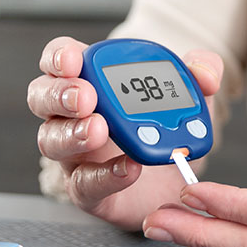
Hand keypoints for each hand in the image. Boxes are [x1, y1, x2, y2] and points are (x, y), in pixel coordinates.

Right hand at [28, 36, 223, 229]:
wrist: (175, 173)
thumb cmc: (166, 122)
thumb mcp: (189, 89)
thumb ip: (200, 71)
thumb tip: (205, 75)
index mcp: (90, 79)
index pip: (58, 59)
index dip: (59, 57)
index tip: (75, 60)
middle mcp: (72, 114)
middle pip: (41, 97)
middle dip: (60, 94)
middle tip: (86, 98)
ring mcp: (74, 153)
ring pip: (51, 140)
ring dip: (73, 134)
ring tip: (99, 131)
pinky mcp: (87, 190)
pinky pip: (83, 184)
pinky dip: (104, 176)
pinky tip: (128, 168)